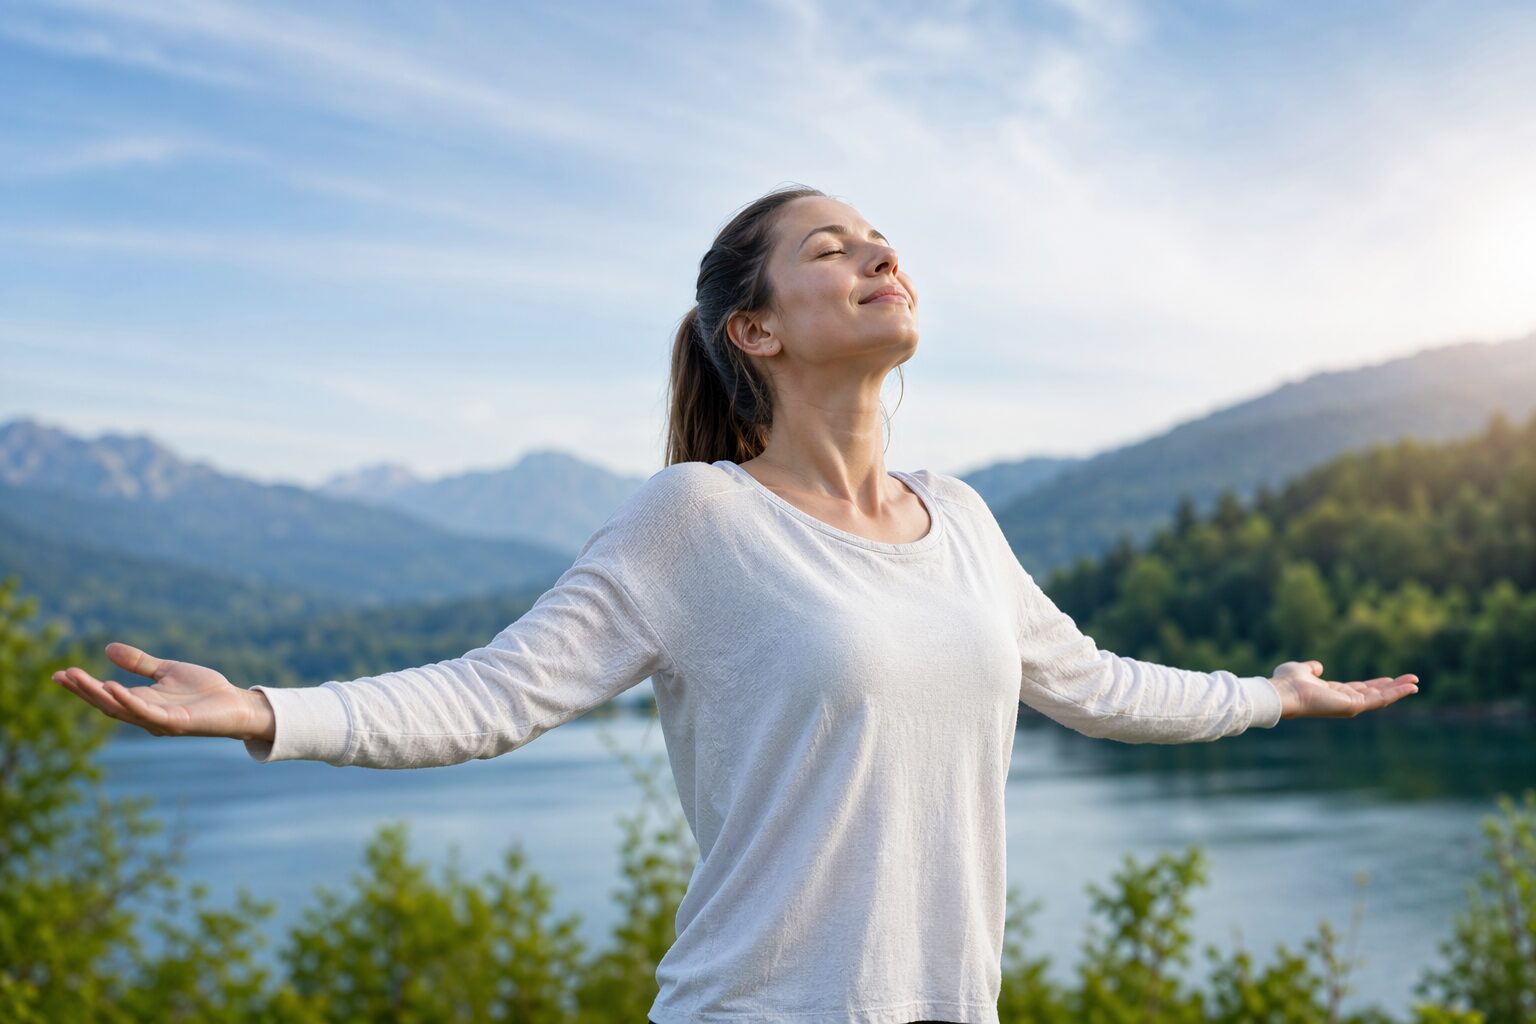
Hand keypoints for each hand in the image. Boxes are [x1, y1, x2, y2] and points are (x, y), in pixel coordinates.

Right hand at [50, 642, 275, 741]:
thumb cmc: (205, 691)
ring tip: (77, 677)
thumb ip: (140, 663)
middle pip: (106, 703)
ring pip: (120, 709)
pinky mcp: (174, 722)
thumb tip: (108, 648)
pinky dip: (127, 700)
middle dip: (82, 690)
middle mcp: (145, 714)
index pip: (105, 695)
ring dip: (97, 694)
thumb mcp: (167, 670)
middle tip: (61, 675)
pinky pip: (145, 712)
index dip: (82, 686)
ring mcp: (158, 721)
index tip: (59, 673)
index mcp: (142, 701)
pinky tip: (112, 686)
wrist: (237, 704)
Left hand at [1269, 660, 1419, 719]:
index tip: (1390, 679)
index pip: (1360, 689)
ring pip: (1381, 698)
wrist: (1283, 692)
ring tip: (1416, 683)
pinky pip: (1380, 700)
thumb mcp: (1301, 669)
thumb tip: (1317, 666)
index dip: (1376, 684)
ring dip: (1399, 690)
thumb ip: (1310, 668)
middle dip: (1393, 688)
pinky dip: (1396, 693)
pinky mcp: (1354, 706)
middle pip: (1374, 694)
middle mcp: (1344, 700)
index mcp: (1333, 692)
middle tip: (1412, 681)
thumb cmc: (1287, 682)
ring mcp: (1350, 705)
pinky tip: (1410, 688)